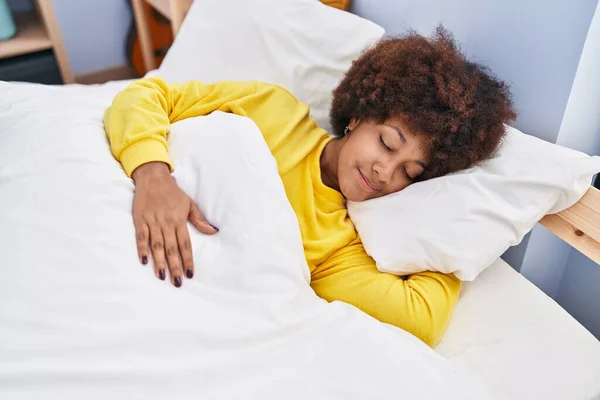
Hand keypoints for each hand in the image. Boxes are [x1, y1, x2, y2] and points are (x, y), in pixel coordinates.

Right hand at [131, 162, 217, 286]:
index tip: (190, 273)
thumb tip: (213, 231)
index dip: (188, 260)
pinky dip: (142, 248)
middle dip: (175, 266)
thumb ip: (199, 219)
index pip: (185, 244)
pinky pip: (141, 237)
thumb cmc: (172, 192)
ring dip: (159, 261)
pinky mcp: (140, 220)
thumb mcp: (189, 203)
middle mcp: (166, 223)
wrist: (152, 177)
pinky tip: (144, 261)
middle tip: (178, 282)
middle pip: (171, 248)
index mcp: (179, 220)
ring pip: (157, 245)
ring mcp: (152, 222)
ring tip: (162, 276)